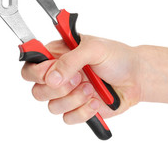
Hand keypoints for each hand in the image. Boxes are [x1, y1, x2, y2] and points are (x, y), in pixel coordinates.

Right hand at [21, 35, 141, 123]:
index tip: (51, 72)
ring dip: (73, 98)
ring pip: (52, 107)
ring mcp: (68, 94)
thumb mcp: (95, 49)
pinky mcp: (78, 109)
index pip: (31, 67)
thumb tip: (51, 77)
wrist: (136, 77)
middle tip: (79, 78)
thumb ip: (71, 60)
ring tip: (91, 88)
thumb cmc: (117, 57)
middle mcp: (60, 75)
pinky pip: (68, 118)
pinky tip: (96, 101)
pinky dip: (83, 111)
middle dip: (58, 88)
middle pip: (37, 91)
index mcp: (58, 55)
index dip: (37, 72)